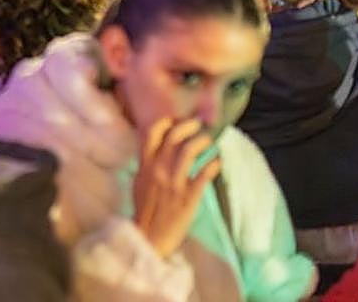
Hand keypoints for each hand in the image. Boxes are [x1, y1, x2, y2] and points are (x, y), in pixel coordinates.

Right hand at [132, 118, 221, 258]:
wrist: (150, 236)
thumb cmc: (145, 210)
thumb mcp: (139, 182)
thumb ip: (147, 164)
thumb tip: (156, 149)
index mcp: (145, 165)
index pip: (153, 133)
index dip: (168, 122)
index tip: (178, 120)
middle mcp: (158, 169)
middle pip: (174, 137)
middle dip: (190, 126)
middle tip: (200, 125)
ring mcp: (174, 182)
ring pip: (189, 151)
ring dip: (202, 141)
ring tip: (209, 141)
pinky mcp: (188, 196)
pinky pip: (204, 175)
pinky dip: (214, 164)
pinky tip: (218, 162)